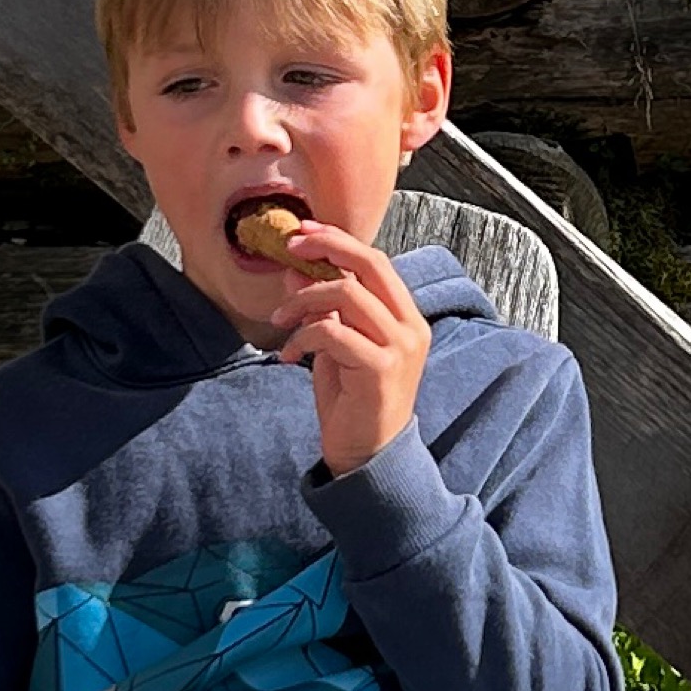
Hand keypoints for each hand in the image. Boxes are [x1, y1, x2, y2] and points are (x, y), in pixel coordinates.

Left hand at [272, 217, 432, 481]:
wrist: (367, 457)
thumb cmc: (353, 402)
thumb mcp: (334, 348)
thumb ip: (323, 310)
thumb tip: (296, 271)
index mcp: (405, 317)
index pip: (375, 261)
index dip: (338, 241)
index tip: (303, 233)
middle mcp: (410, 326)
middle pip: (370, 264)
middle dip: (326, 249)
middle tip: (289, 249)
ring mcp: (399, 347)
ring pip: (347, 293)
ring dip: (304, 300)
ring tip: (280, 320)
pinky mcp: (380, 369)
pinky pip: (333, 332)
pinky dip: (303, 336)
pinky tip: (289, 355)